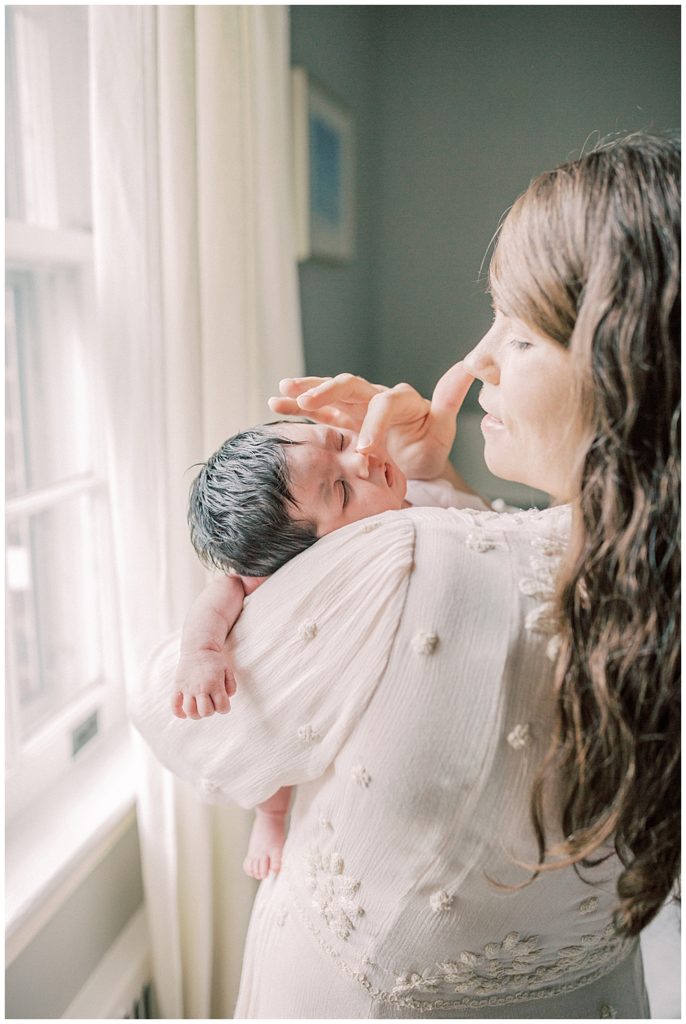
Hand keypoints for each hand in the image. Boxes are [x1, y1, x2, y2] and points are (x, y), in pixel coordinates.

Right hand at [171, 646, 236, 719]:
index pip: (222, 708)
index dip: (225, 708)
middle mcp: (200, 688)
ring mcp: (187, 688)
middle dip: (211, 711)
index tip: (223, 703)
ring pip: (190, 711)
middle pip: (206, 712)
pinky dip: (179, 713)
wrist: (197, 648)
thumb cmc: (214, 661)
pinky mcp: (177, 687)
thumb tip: (226, 699)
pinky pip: (174, 705)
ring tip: (199, 707)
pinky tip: (184, 714)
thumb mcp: (228, 670)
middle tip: (211, 703)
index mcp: (214, 684)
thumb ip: (231, 686)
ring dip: (196, 714)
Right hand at [269, 362, 475, 479]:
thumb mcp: (443, 428)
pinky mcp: (341, 420)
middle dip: (328, 391)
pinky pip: (318, 411)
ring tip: (282, 390)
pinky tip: (276, 403)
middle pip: (350, 386)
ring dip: (307, 391)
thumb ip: (449, 399)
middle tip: (308, 400)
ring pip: (329, 393)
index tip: (364, 452)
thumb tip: (469, 367)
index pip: (384, 404)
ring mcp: (355, 407)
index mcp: (401, 400)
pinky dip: (298, 406)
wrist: (415, 464)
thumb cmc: (429, 446)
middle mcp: (375, 397)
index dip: (373, 425)